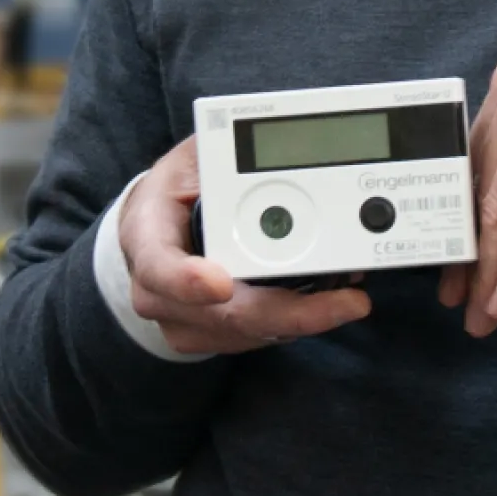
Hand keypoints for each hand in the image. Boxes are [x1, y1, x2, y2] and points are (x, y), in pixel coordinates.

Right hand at [119, 135, 371, 356]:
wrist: (157, 225)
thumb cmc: (180, 186)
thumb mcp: (194, 157)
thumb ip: (229, 160)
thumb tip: (289, 160)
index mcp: (146, 235)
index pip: (158, 265)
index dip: (187, 280)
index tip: (221, 284)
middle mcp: (158, 291)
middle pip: (222, 316)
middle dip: (290, 312)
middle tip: (346, 302)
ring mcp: (184, 322)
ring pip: (249, 334)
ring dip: (304, 319)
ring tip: (350, 296)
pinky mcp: (213, 337)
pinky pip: (259, 338)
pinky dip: (296, 322)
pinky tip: (327, 302)